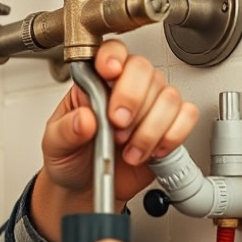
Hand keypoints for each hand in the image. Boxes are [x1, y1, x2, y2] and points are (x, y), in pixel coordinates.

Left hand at [31, 40, 198, 241]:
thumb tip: (84, 118)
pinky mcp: (168, 127)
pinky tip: (152, 151)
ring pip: (168, 96)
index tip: (109, 73)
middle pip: (144, 71)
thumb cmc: (68, 159)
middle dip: (133, 101)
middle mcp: (124, 89)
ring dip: (149, 128)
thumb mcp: (54, 145)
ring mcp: (149, 106)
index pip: (111, 52)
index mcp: (93, 83)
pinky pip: (186, 117)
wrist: (83, 189)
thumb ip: (66, 130)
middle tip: (117, 127)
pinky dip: (172, 136)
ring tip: (129, 150)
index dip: (114, 57)